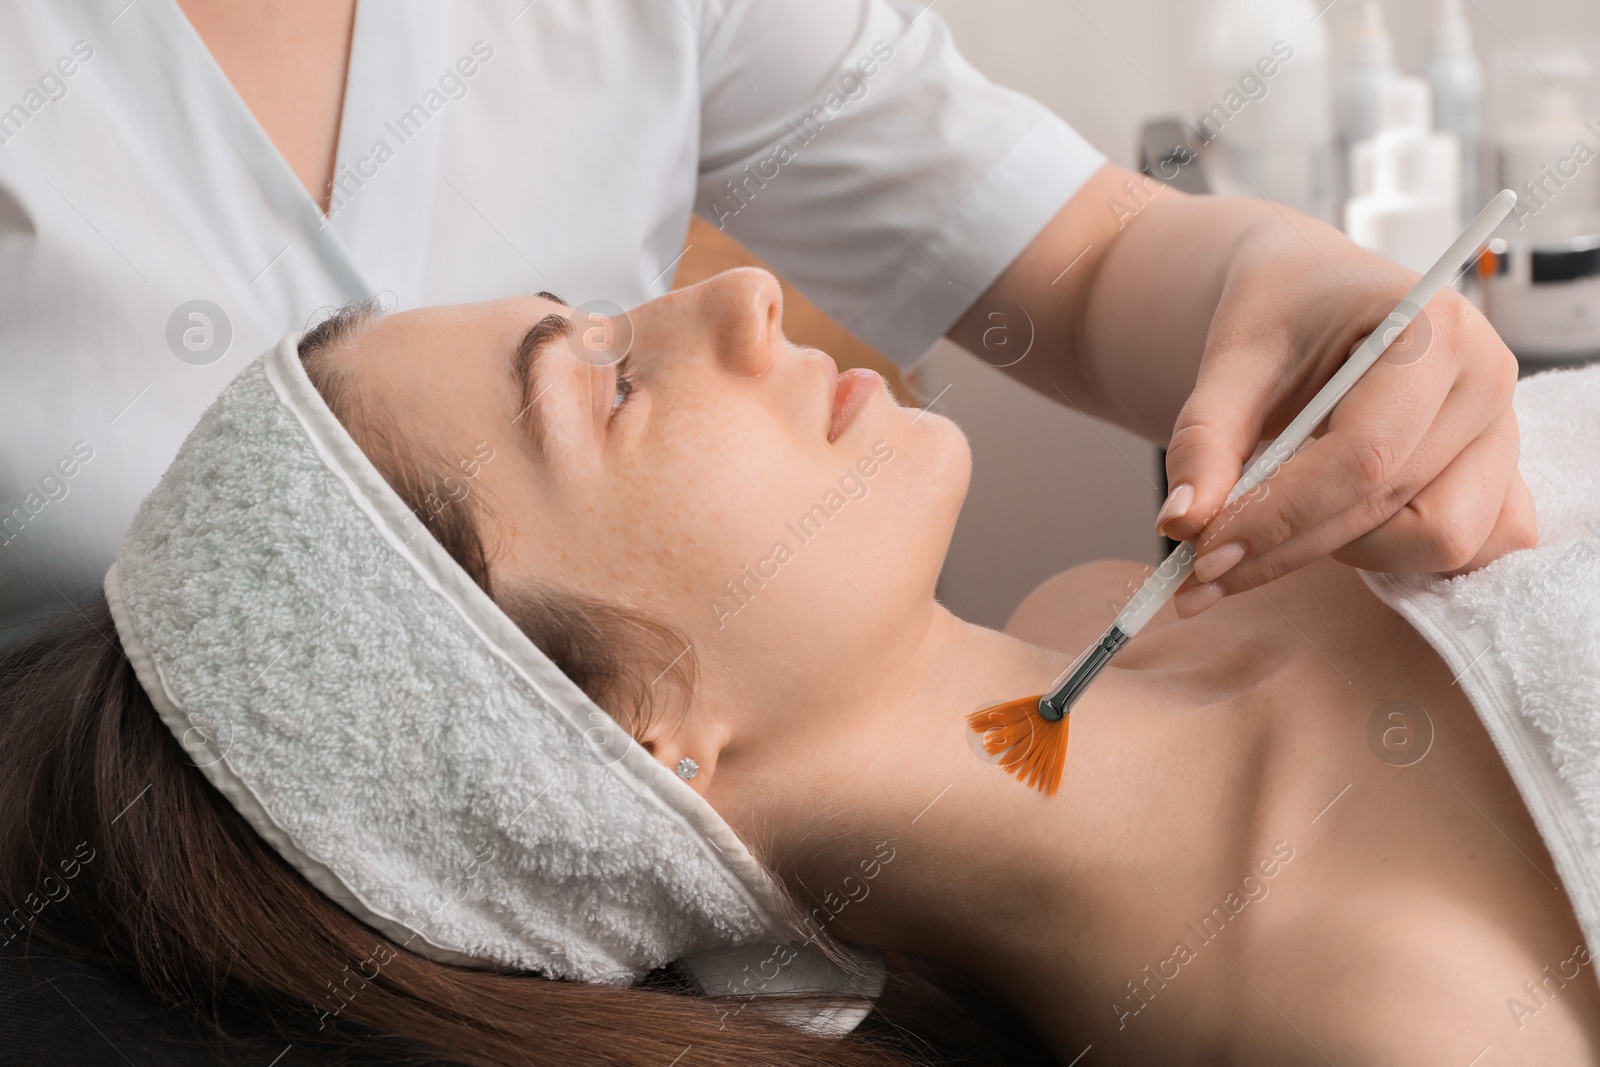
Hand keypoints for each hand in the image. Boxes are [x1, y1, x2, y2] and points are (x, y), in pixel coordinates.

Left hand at [1154, 222, 1537, 617]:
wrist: (1318, 293)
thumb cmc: (1282, 313)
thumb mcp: (1230, 359)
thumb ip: (1203, 439)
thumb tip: (1182, 523)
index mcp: (1432, 330)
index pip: (1362, 456)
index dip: (1278, 517)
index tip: (1203, 554)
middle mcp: (1485, 382)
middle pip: (1393, 508)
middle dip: (1288, 547)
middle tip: (1201, 568)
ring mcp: (1502, 434)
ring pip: (1438, 542)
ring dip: (1348, 549)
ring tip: (1285, 515)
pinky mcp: (1502, 477)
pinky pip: (1474, 550)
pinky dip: (1401, 557)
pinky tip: (1332, 533)